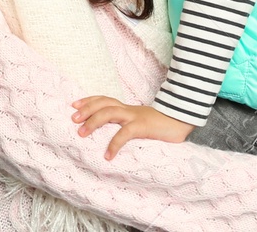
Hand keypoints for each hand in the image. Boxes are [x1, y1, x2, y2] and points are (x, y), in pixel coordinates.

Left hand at [71, 98, 193, 157]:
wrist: (183, 122)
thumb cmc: (162, 127)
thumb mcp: (142, 125)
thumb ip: (129, 127)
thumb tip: (115, 137)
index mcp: (128, 109)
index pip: (105, 99)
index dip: (89, 100)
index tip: (74, 104)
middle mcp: (129, 110)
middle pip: (103, 103)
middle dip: (86, 109)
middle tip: (73, 119)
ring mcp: (136, 116)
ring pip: (109, 112)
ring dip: (93, 121)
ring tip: (81, 133)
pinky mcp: (143, 126)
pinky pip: (125, 133)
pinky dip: (114, 144)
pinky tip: (108, 155)